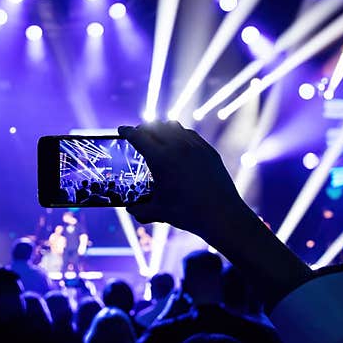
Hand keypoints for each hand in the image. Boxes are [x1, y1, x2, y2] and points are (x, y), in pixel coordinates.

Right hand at [118, 121, 252, 245]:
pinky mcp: (208, 151)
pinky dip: (179, 134)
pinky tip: (178, 144)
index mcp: (160, 159)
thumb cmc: (188, 213)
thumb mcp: (159, 211)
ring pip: (173, 126)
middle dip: (143, 129)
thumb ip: (140, 209)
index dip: (127, 132)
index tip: (121, 130)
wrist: (221, 215)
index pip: (138, 137)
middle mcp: (177, 147)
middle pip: (154, 127)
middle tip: (138, 135)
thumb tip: (130, 209)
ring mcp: (195, 146)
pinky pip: (189, 134)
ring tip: (157, 137)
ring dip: (161, 129)